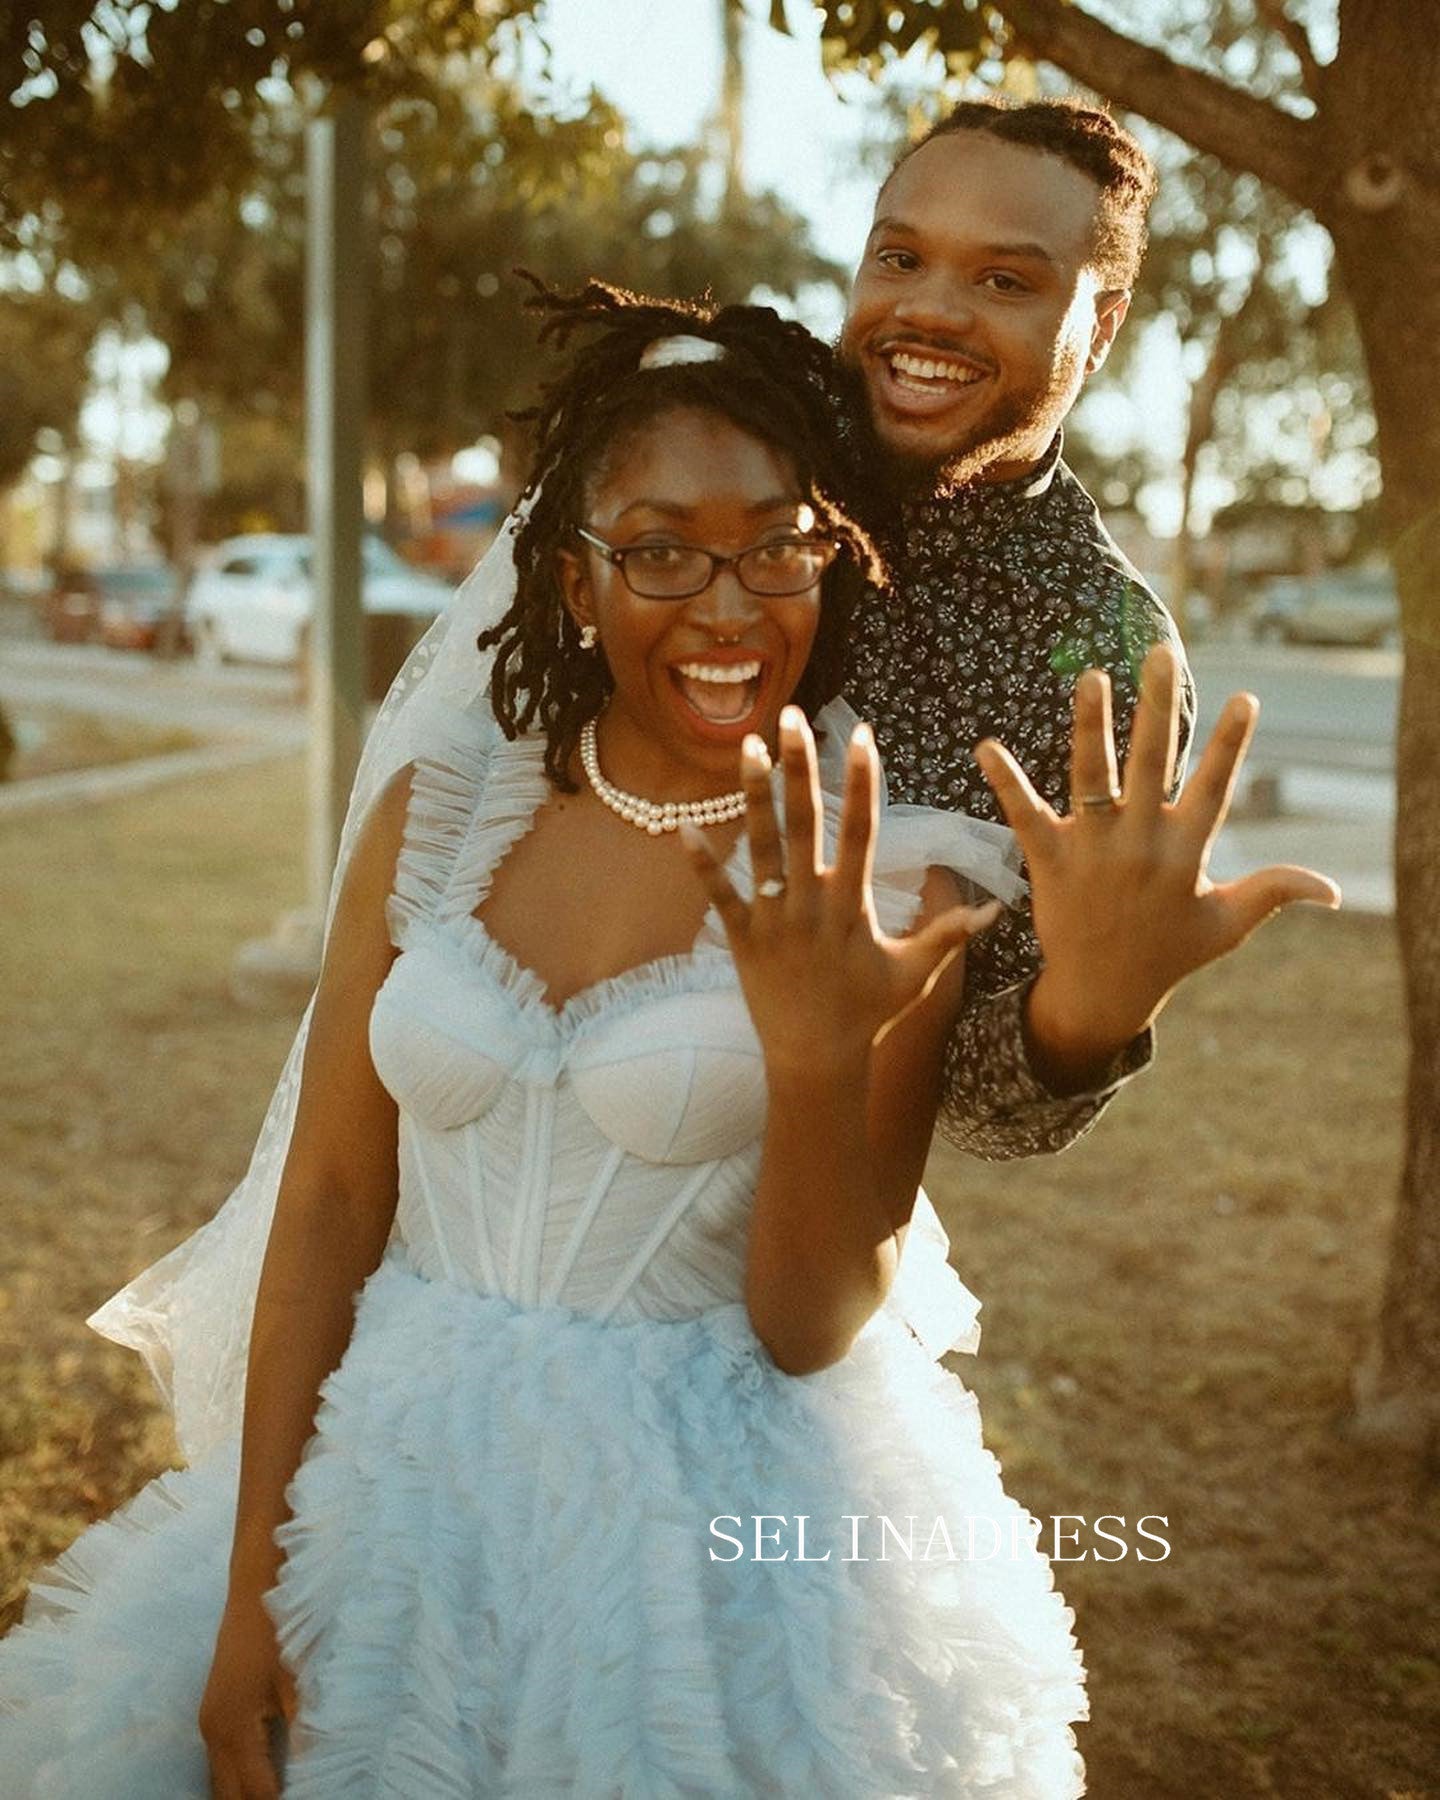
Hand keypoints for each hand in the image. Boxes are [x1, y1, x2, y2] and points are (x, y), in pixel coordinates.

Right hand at [199, 1593, 297, 1799]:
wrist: (257, 1586)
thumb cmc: (282, 1628)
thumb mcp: (301, 1682)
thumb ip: (307, 1733)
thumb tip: (319, 1775)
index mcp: (234, 1729)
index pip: (258, 1794)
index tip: (311, 1799)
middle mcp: (214, 1734)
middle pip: (230, 1798)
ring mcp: (210, 1723)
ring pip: (221, 1784)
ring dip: (245, 1797)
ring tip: (281, 1795)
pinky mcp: (214, 1714)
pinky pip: (220, 1765)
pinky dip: (238, 1782)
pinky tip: (263, 1783)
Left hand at [682, 706, 998, 1078]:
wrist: (817, 1062)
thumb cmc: (869, 1015)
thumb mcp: (915, 975)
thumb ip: (949, 935)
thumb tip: (993, 910)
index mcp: (853, 905)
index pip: (860, 830)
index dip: (862, 781)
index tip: (861, 736)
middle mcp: (811, 904)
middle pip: (805, 822)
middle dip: (800, 766)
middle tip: (793, 717)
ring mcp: (773, 920)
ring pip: (761, 846)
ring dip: (754, 794)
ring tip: (747, 745)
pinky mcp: (741, 940)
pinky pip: (717, 896)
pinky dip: (702, 864)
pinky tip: (684, 826)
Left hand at [974, 642, 1341, 1087]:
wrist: (1101, 992)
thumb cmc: (1169, 952)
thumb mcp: (1226, 924)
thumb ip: (1273, 892)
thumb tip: (1332, 890)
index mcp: (1184, 852)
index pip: (1213, 787)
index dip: (1230, 744)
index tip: (1246, 698)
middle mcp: (1139, 843)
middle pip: (1150, 763)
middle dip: (1157, 707)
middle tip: (1161, 654)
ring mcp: (1092, 850)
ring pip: (1091, 776)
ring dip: (1090, 725)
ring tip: (1091, 676)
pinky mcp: (1049, 861)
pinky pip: (1024, 815)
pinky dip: (1005, 781)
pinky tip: (985, 747)